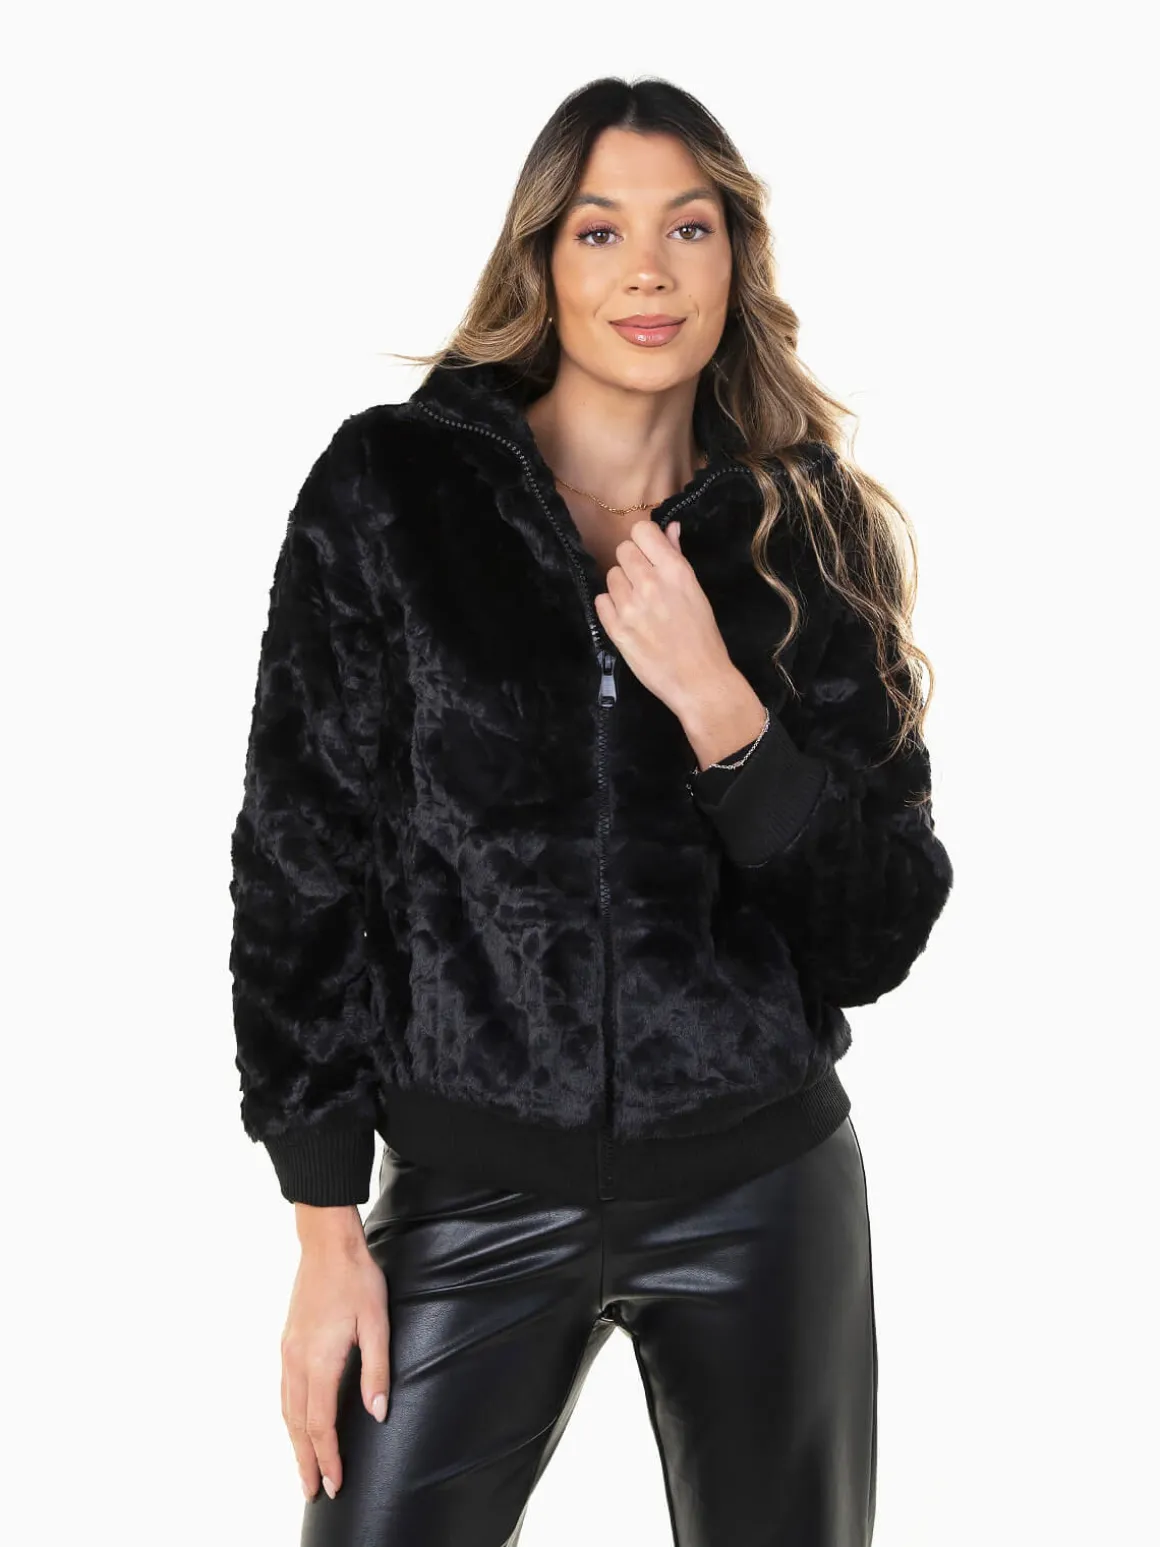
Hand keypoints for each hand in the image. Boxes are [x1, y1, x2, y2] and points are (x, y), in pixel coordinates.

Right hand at [281, 1219, 390, 1501]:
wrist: (327, 1245)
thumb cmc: (356, 1279)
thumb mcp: (377, 1323)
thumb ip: (377, 1370)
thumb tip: (378, 1412)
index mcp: (319, 1360)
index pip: (320, 1424)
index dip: (328, 1457)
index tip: (336, 1483)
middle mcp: (296, 1361)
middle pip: (298, 1424)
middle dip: (306, 1461)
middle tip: (314, 1492)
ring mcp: (288, 1351)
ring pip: (287, 1410)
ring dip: (295, 1443)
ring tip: (305, 1468)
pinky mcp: (287, 1342)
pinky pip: (284, 1391)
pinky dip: (290, 1418)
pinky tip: (297, 1424)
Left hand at [593, 522, 763, 760]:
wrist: (698, 680)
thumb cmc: (703, 636)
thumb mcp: (695, 591)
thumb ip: (676, 556)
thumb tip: (669, 528)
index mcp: (674, 570)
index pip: (641, 530)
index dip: (644, 540)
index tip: (649, 554)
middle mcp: (649, 583)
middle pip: (623, 550)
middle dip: (633, 563)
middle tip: (645, 583)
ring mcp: (630, 607)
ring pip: (611, 576)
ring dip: (622, 586)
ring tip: (639, 605)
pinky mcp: (616, 629)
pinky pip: (601, 601)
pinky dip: (611, 607)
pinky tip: (629, 619)